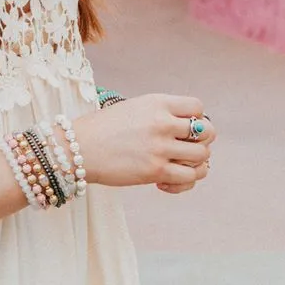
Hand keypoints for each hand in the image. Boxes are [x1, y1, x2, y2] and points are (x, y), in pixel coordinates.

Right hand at [67, 95, 215, 194]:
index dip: (195, 118)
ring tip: (179, 166)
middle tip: (185, 148)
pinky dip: (184, 182)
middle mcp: (162, 123)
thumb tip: (190, 128)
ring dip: (195, 163)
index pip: (197, 107)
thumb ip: (161, 113)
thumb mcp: (134, 108)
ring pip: (202, 157)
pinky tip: (166, 181)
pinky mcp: (155, 172)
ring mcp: (160, 148)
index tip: (183, 127)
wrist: (76, 149)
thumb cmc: (103, 129)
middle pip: (207, 132)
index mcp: (157, 102)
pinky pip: (188, 178)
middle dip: (201, 141)